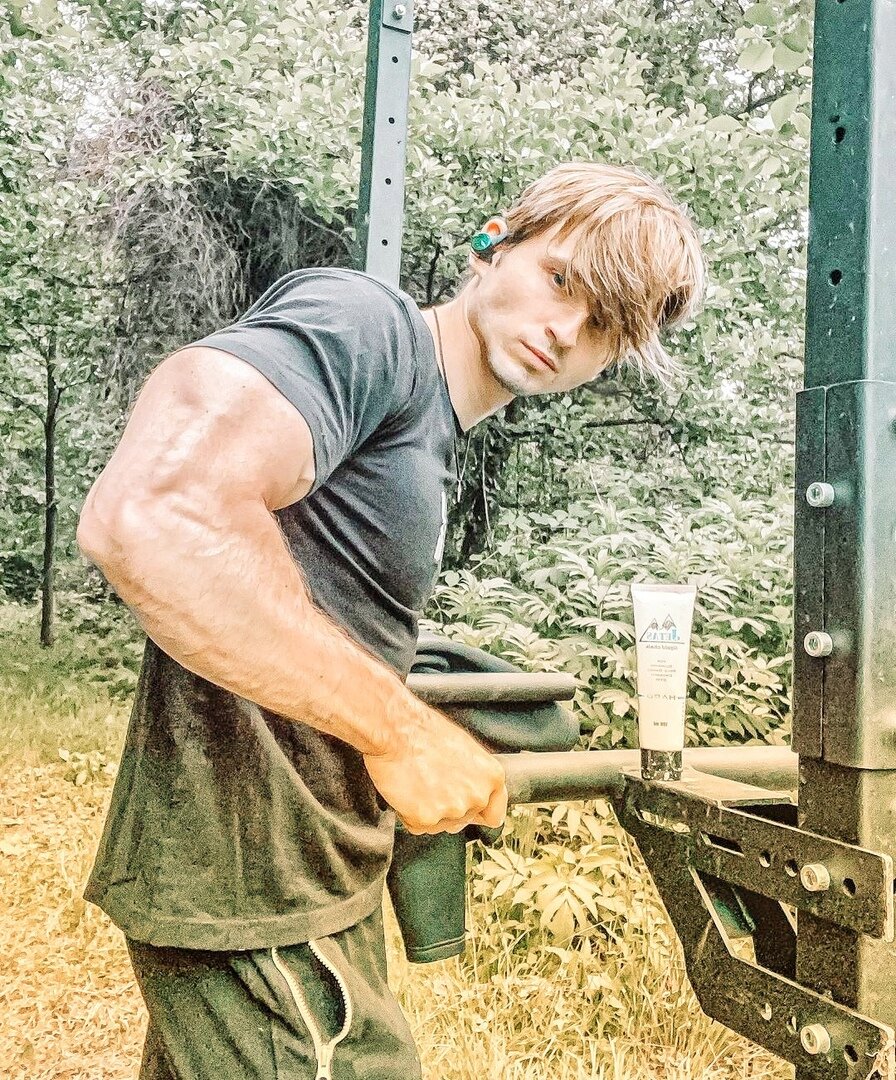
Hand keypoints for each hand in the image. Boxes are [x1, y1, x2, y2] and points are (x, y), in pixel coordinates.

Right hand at [363, 709, 507, 834]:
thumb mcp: (464, 747)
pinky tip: (406, 791)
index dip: (477, 813)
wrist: (395, 731)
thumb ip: (475, 775)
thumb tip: (473, 789)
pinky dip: (408, 814)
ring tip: (417, 783)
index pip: (494, 815)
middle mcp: (477, 796)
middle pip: (463, 821)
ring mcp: (452, 810)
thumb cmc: (424, 732)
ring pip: (439, 825)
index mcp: (491, 777)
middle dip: (448, 810)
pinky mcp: (426, 819)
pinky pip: (417, 826)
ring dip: (427, 811)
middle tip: (431, 785)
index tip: (467, 811)